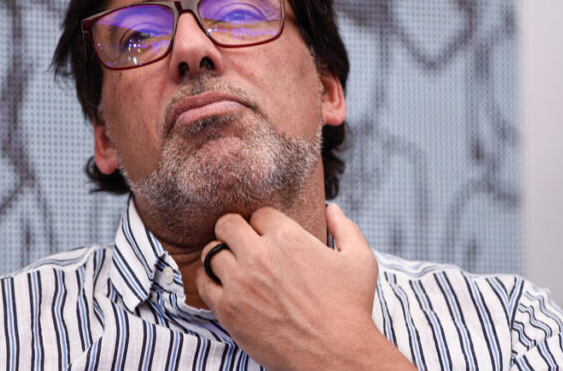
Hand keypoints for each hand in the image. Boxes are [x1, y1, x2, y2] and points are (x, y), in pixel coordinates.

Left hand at [196, 204, 415, 370]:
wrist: (336, 354)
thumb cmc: (351, 308)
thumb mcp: (360, 260)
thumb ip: (345, 228)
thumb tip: (332, 208)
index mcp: (288, 236)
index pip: (259, 214)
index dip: (264, 224)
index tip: (268, 238)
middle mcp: (259, 254)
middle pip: (227, 224)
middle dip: (234, 231)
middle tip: (242, 245)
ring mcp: (240, 281)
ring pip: (210, 252)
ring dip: (220, 256)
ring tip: (232, 267)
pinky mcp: (228, 308)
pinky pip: (203, 283)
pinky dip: (209, 281)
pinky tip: (223, 287)